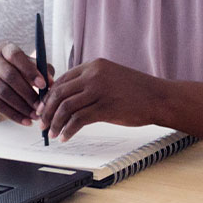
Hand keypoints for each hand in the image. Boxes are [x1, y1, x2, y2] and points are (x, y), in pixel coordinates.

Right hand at [0, 43, 47, 120]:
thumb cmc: (15, 68)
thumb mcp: (27, 64)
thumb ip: (41, 70)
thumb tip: (51, 83)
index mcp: (5, 49)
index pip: (16, 56)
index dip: (30, 70)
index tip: (43, 85)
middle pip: (10, 76)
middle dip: (28, 93)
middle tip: (40, 106)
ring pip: (3, 92)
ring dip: (21, 107)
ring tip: (35, 116)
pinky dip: (13, 115)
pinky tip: (25, 121)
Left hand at [38, 58, 169, 140]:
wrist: (159, 98)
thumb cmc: (136, 91)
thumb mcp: (111, 77)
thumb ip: (90, 83)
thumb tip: (68, 98)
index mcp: (93, 65)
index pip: (62, 80)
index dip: (49, 96)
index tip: (44, 108)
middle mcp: (94, 75)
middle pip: (59, 93)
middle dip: (47, 111)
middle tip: (43, 123)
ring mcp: (99, 91)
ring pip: (66, 107)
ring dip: (56, 123)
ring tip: (53, 133)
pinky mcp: (105, 108)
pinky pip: (78, 120)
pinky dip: (68, 130)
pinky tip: (66, 137)